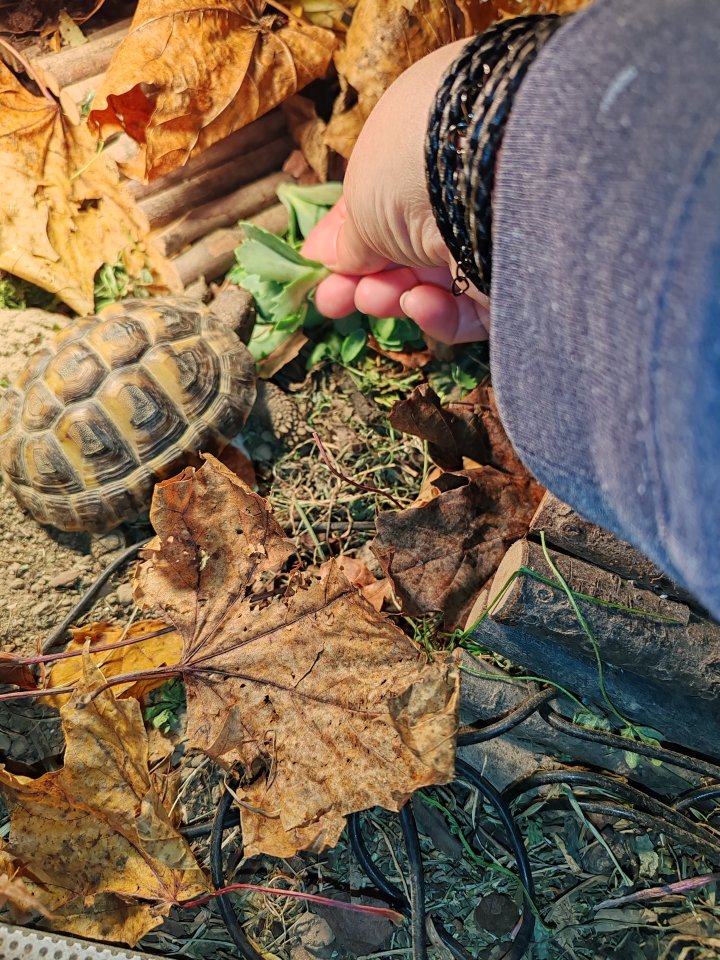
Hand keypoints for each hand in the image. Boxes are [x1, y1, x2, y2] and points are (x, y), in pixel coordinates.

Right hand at [301, 40, 489, 344]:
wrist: (494, 175)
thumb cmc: (413, 165)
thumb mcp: (361, 198)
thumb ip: (348, 236)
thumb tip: (328, 257)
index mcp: (430, 142)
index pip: (384, 199)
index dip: (348, 235)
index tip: (317, 265)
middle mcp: (466, 184)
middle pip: (406, 246)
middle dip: (364, 277)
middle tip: (331, 303)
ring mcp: (494, 233)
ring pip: (434, 282)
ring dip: (392, 294)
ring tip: (372, 299)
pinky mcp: (517, 280)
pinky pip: (470, 308)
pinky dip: (437, 313)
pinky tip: (417, 303)